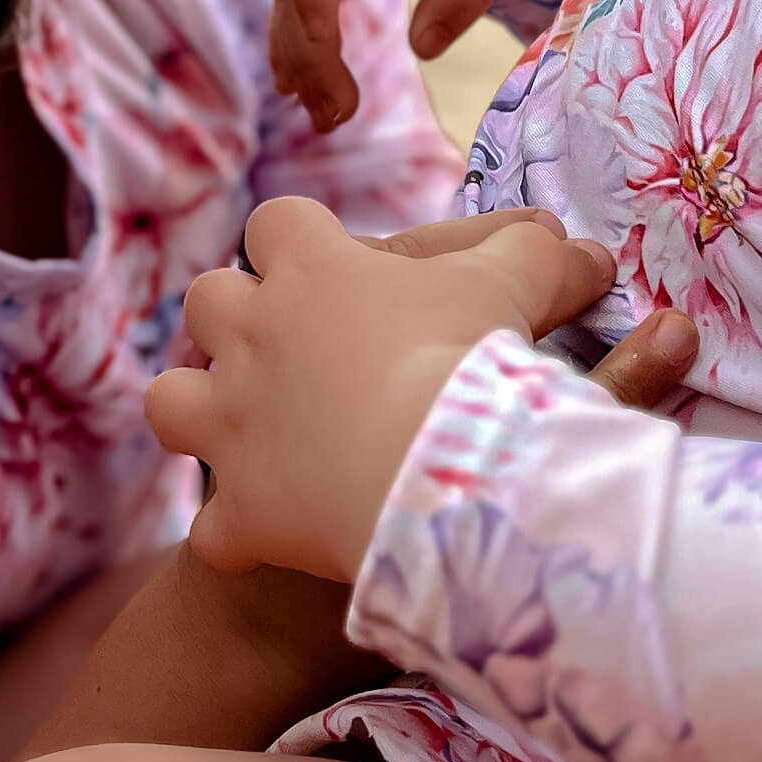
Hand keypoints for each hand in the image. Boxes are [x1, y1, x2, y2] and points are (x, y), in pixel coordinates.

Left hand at [149, 203, 700, 581]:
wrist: (427, 476)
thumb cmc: (470, 361)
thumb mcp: (512, 289)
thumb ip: (540, 259)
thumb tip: (591, 250)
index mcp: (308, 267)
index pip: (277, 221)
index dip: (298, 240)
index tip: (329, 263)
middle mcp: (248, 335)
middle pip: (207, 299)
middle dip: (236, 318)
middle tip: (291, 346)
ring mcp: (227, 425)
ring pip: (171, 398)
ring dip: (201, 410)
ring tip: (243, 429)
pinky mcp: (234, 514)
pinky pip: (212, 526)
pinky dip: (237, 533)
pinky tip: (265, 539)